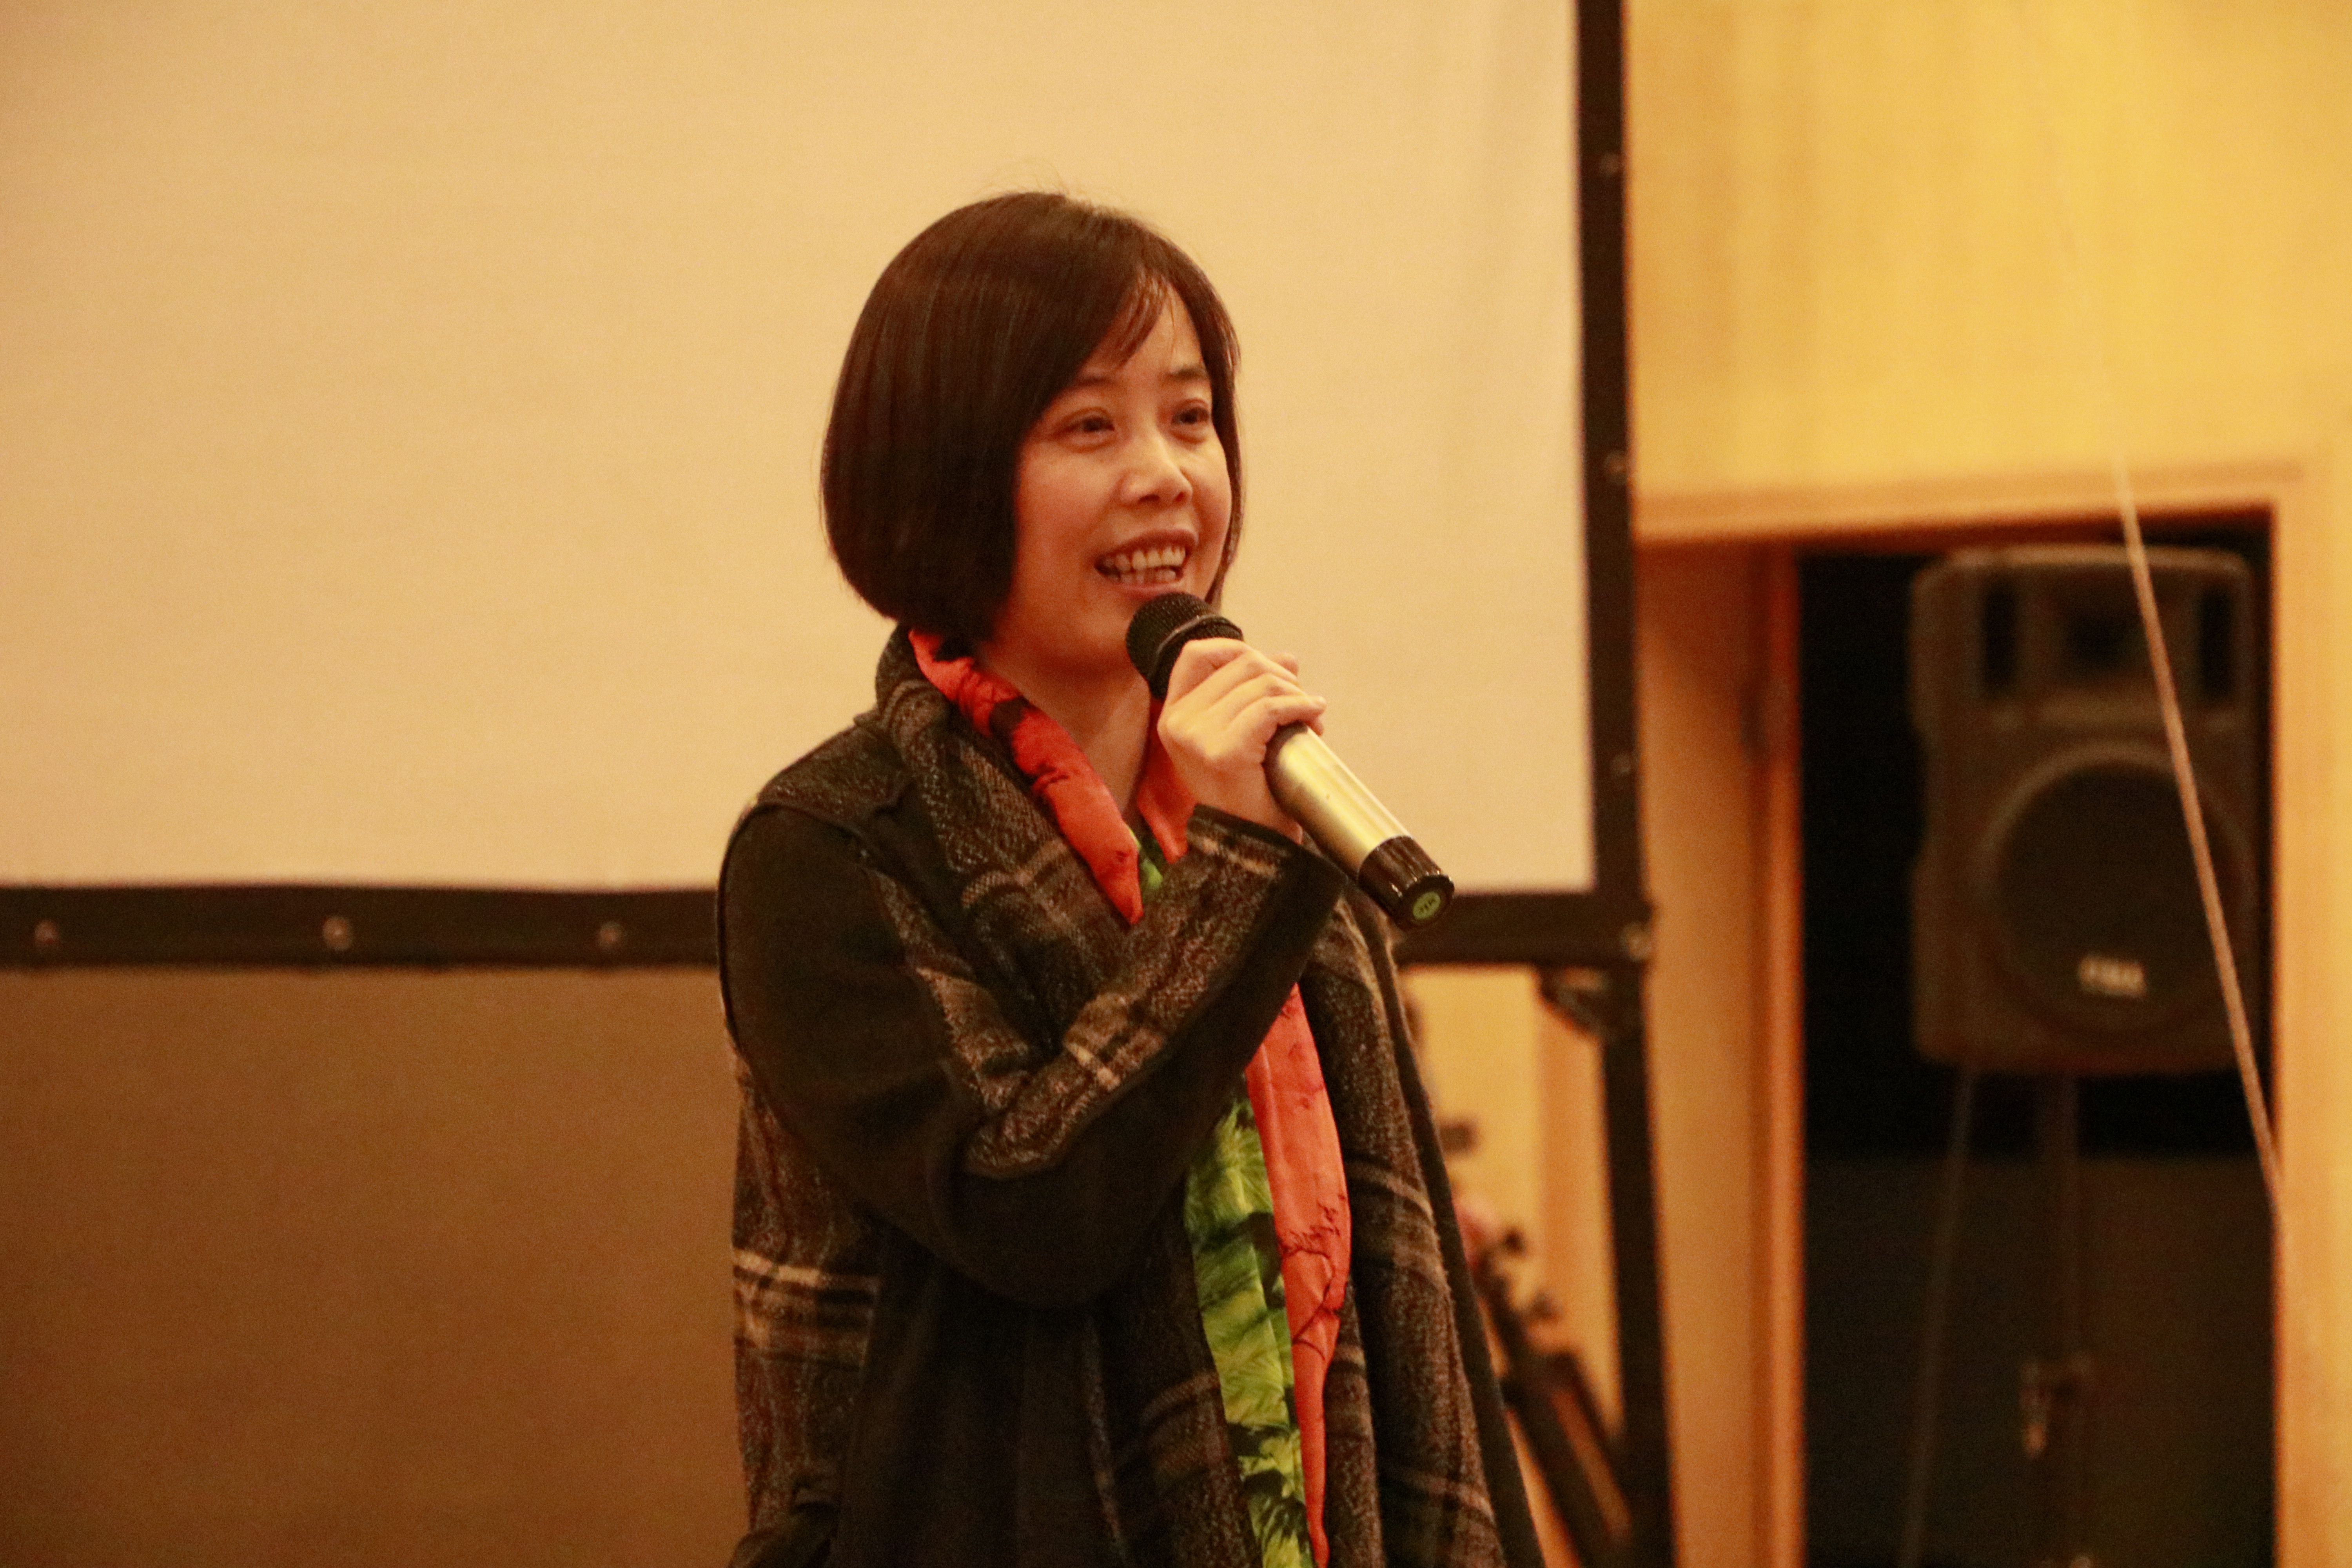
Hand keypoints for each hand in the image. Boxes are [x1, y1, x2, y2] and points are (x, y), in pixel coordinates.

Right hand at [1157, 638, 1326, 836]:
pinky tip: (1314, 718)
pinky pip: (1271, 708)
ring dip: (1297, 694)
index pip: (1197, 655)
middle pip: (1240, 663)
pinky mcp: (1223, 752)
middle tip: (1302, 702)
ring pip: (1261, 683)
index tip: (1268, 670)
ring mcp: (1197, 737)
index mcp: (1174, 716)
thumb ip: (1255, 692)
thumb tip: (1285, 656)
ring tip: (1310, 717)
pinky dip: (1301, 707)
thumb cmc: (1249, 793)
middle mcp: (1178, 723)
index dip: (1236, 649)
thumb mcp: (1243, 734)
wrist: (1253, 847)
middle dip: (1281, 676)